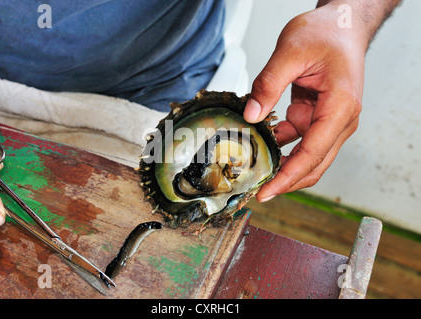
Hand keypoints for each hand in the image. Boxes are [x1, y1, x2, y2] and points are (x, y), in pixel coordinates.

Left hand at [243, 3, 367, 201]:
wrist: (341, 26)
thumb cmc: (327, 34)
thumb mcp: (290, 51)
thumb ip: (268, 84)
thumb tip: (251, 115)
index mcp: (339, 106)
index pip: (313, 153)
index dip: (288, 177)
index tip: (266, 192)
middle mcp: (340, 120)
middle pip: (314, 164)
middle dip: (286, 182)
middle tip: (257, 193)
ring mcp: (330, 121)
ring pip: (308, 156)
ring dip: (283, 166)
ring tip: (255, 172)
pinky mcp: (318, 117)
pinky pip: (299, 140)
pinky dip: (281, 146)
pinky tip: (261, 145)